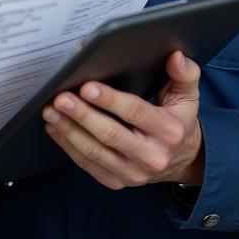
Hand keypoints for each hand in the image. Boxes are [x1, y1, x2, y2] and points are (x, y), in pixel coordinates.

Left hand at [42, 50, 203, 188]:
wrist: (182, 160)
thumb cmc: (178, 119)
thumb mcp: (188, 95)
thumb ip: (185, 74)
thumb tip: (176, 56)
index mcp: (169, 131)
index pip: (135, 113)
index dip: (109, 100)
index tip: (86, 86)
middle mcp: (152, 156)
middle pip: (110, 135)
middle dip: (82, 115)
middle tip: (60, 98)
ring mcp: (134, 173)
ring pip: (95, 153)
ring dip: (69, 131)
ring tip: (51, 111)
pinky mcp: (118, 181)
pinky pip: (89, 166)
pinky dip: (68, 147)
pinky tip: (55, 128)